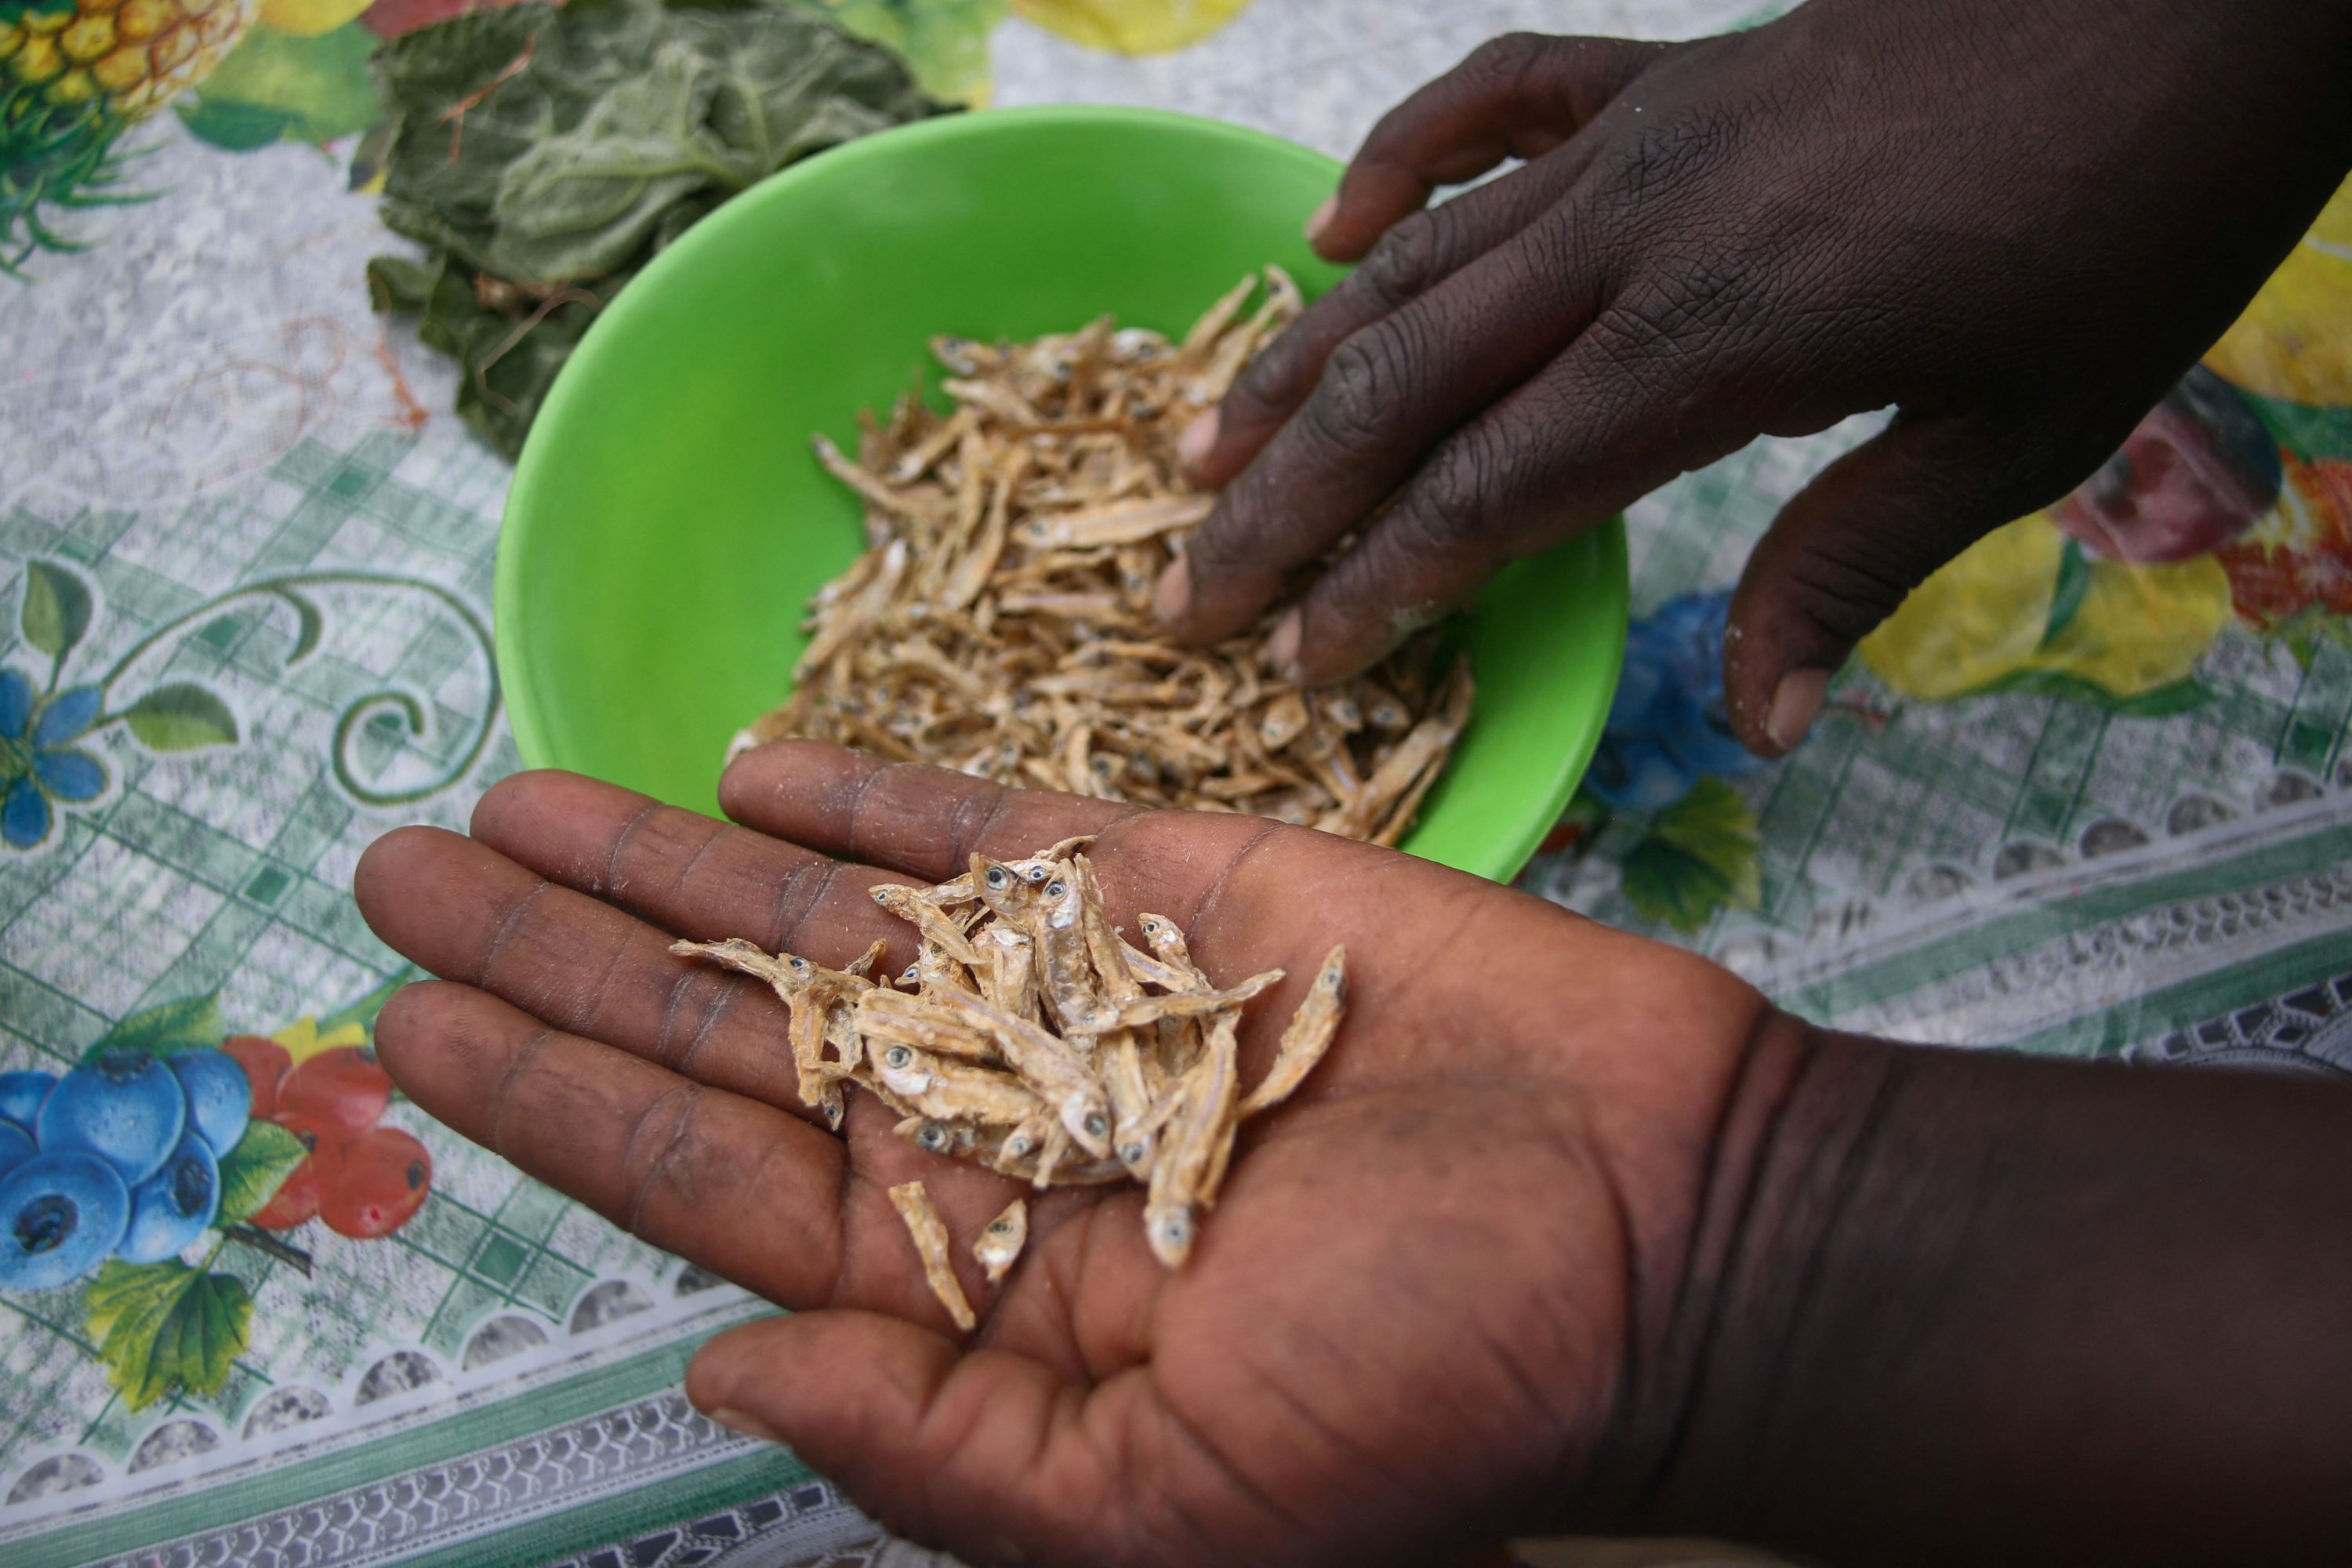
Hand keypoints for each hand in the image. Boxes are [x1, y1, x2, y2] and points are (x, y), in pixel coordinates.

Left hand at [352, 743, 1780, 1566]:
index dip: (548, 1098)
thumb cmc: (1442, 1401)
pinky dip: (865, 791)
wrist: (1663, 1228)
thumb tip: (713, 1366)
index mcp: (963, 1284)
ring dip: (665, 854)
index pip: (701, 1177)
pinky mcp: (1178, 882)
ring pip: (820, 913)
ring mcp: (1072, 991)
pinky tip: (744, 760)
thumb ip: (930, 1448)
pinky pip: (986, 828)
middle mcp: (987, 1126)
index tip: (405, 1023)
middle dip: (558, 950)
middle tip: (399, 864)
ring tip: (515, 795)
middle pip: (723, 1028)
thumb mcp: (1169, 1509)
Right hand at [1160, 0, 2351, 750]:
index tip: (1302, 662)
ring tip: (1191, 443)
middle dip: (1280, 502)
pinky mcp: (1661, 71)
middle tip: (1184, 590)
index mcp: (1717, 343)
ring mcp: (1636, 137)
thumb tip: (1766, 729)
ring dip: (1294, 359)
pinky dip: (1400, 161)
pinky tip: (1330, 226)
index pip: (1489, 489)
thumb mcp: (2019, 431)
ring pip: (1414, 258)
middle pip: (1404, 385)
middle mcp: (1636, 235)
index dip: (1378, 585)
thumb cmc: (2125, 215)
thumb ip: (1854, 566)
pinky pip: (1491, 102)